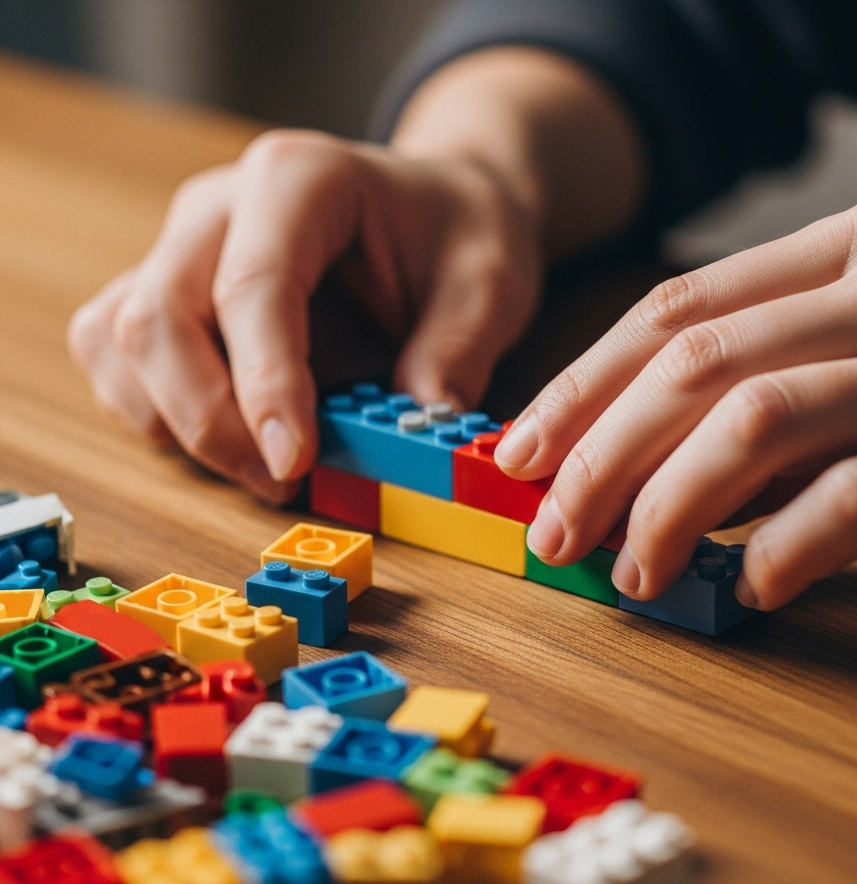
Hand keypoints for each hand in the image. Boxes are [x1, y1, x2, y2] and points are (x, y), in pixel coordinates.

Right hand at [68, 130, 541, 500]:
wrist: (433, 207)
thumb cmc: (457, 234)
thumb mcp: (489, 284)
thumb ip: (455, 354)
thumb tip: (415, 436)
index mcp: (299, 179)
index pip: (253, 287)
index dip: (265, 386)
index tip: (296, 464)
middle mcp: (220, 207)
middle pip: (157, 319)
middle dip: (210, 421)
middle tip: (283, 481)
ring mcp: (184, 247)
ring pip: (120, 341)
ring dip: (176, 424)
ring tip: (264, 468)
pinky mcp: (170, 290)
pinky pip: (118, 355)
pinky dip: (156, 412)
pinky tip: (228, 439)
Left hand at [496, 194, 856, 610]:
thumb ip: (760, 388)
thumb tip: (621, 466)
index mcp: (854, 244)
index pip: (676, 309)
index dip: (583, 386)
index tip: (522, 452)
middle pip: (699, 364)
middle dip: (602, 455)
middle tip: (555, 529)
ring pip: (762, 424)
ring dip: (673, 508)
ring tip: (636, 571)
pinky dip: (787, 550)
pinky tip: (758, 588)